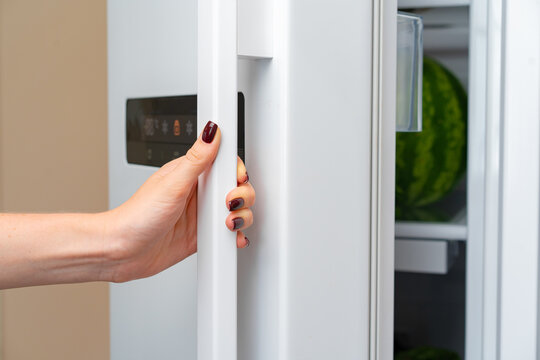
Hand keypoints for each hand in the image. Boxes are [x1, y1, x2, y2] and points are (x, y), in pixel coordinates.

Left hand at [102, 121, 254, 282]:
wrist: (122, 251)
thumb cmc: (137, 216)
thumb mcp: (172, 184)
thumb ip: (196, 158)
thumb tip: (211, 131)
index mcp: (190, 173)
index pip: (223, 163)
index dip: (235, 170)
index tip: (238, 178)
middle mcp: (197, 192)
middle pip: (235, 186)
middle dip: (242, 195)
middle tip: (229, 203)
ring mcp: (201, 214)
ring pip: (235, 209)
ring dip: (240, 216)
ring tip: (228, 222)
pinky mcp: (202, 234)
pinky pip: (228, 232)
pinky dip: (235, 235)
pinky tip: (231, 237)